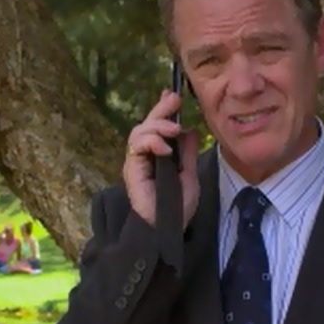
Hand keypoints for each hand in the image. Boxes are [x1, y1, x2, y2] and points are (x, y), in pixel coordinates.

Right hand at [122, 89, 200, 227]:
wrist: (168, 228)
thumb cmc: (178, 207)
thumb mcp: (190, 174)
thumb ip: (188, 153)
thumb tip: (191, 130)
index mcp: (159, 155)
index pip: (158, 127)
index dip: (164, 109)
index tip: (173, 95)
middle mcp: (146, 156)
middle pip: (148, 124)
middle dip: (161, 109)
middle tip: (174, 99)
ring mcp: (137, 162)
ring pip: (140, 131)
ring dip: (157, 126)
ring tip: (174, 131)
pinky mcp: (132, 169)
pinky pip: (136, 146)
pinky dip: (152, 142)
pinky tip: (166, 149)